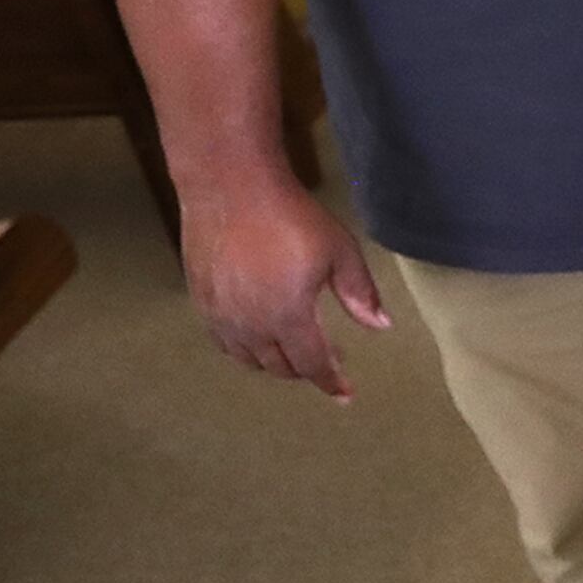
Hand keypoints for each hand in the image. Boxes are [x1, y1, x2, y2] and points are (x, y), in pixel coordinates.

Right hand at [179, 173, 391, 398]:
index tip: (345, 395)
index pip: (312, 365)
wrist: (231, 186)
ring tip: (293, 351)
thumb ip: (360, 293)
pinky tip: (257, 337)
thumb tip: (380, 326)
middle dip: (306, 370)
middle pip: (280, 367)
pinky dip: (244, 349)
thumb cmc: (291, 216)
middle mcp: (251, 326)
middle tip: (326, 361)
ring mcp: (221, 316)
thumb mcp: (339, 251)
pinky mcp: (201, 301)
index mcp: (289, 317)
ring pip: (249, 360)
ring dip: (274, 363)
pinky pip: (223, 342)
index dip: (331, 382)